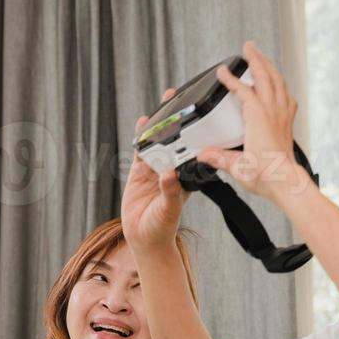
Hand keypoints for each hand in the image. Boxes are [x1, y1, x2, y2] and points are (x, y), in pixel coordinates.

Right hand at [122, 87, 190, 253]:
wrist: (144, 240)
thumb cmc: (163, 227)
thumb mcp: (169, 209)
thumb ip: (169, 191)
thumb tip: (169, 174)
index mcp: (185, 177)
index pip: (191, 150)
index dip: (194, 132)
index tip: (199, 115)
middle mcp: (172, 170)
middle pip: (174, 140)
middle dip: (176, 120)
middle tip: (178, 99)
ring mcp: (155, 169)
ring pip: (157, 142)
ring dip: (158, 125)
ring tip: (162, 105)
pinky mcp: (139, 173)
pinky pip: (140, 151)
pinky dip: (141, 137)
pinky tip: (142, 123)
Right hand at [197, 41, 307, 202]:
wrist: (286, 182)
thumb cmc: (266, 175)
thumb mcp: (236, 166)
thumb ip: (219, 157)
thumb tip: (204, 153)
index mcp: (258, 118)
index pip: (243, 91)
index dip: (231, 79)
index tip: (222, 72)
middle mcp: (273, 112)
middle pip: (265, 77)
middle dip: (256, 59)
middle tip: (248, 47)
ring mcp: (283, 116)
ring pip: (279, 83)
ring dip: (270, 67)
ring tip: (262, 58)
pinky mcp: (288, 123)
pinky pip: (287, 97)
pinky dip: (282, 86)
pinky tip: (279, 86)